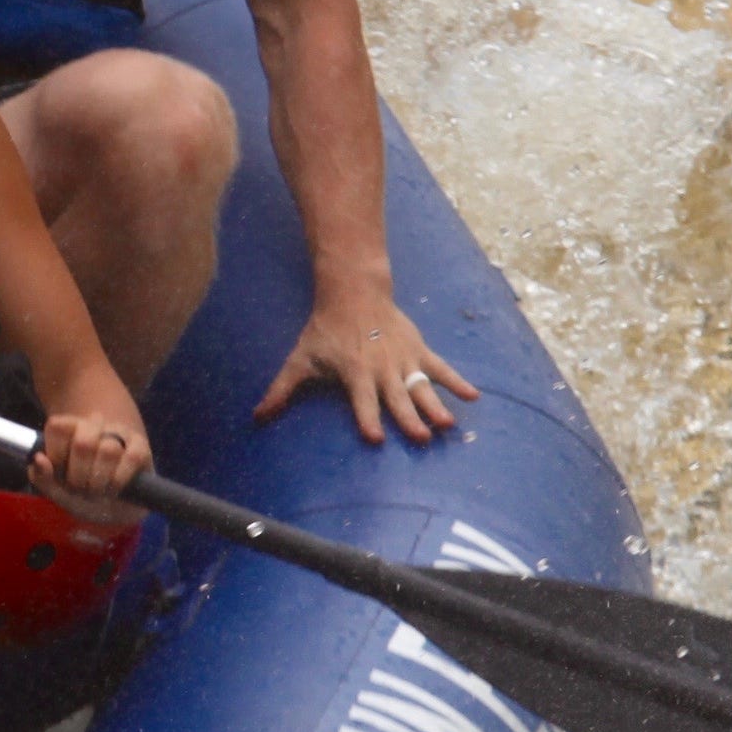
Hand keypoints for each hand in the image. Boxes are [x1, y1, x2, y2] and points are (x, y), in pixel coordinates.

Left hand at [28, 371, 148, 508]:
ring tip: (97, 492)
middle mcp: (95, 425)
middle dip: (78, 476)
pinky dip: (118, 480)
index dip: (56, 455)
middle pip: (82, 442)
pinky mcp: (141, 447)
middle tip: (80, 490)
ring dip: (99, 481)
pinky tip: (114, 489)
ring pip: (108, 450)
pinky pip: (131, 458)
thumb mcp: (59, 492)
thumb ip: (42, 477)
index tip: (59, 474)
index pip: (57, 426)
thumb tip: (38, 459)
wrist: (117, 510)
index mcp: (70, 429)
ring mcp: (120, 434)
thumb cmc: (85, 495)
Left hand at [260, 298, 477, 444]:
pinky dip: (458, 381)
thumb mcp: (301, 358)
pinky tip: (474, 397)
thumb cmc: (325, 330)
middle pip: (397, 398)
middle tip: (421, 438)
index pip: (361, 401)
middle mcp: (382, 369)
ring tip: (448, 425)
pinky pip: (441, 368)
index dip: (367, 419)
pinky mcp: (419, 350)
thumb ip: (281, 389)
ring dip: (435, 405)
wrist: (353, 292)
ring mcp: (404, 359)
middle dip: (409, 419)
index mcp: (355, 373)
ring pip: (422, 387)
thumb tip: (257, 416)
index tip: (375, 439)